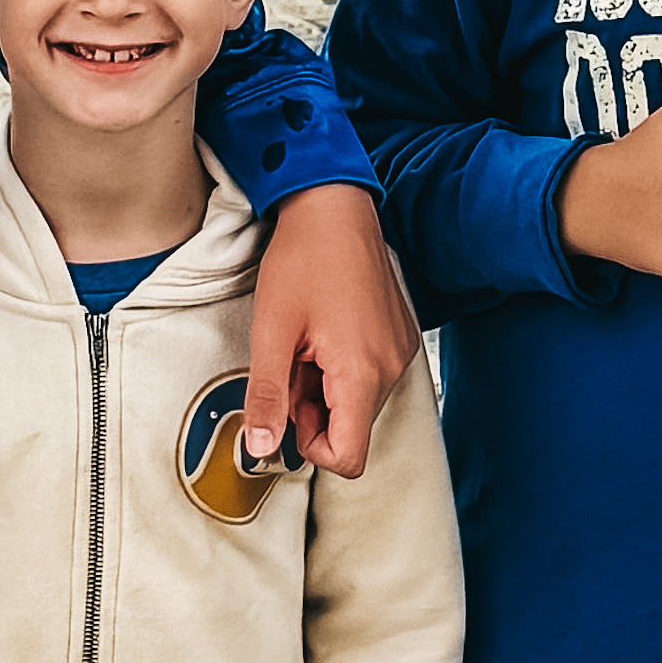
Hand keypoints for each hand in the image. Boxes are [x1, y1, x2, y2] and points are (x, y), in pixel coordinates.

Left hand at [250, 182, 418, 481]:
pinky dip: (343, 368)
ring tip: (305, 344)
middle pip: (353, 427)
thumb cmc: (304, 259)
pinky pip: (371, 375)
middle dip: (314, 410)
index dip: (312, 448)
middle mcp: (391, 367)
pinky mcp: (400, 337)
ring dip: (326, 388)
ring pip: (360, 402)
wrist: (334, 206)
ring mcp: (400, 351)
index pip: (350, 456)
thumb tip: (261, 447)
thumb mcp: (272, 332)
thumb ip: (268, 396)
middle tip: (290, 365)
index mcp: (362, 373)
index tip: (288, 411)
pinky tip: (324, 332)